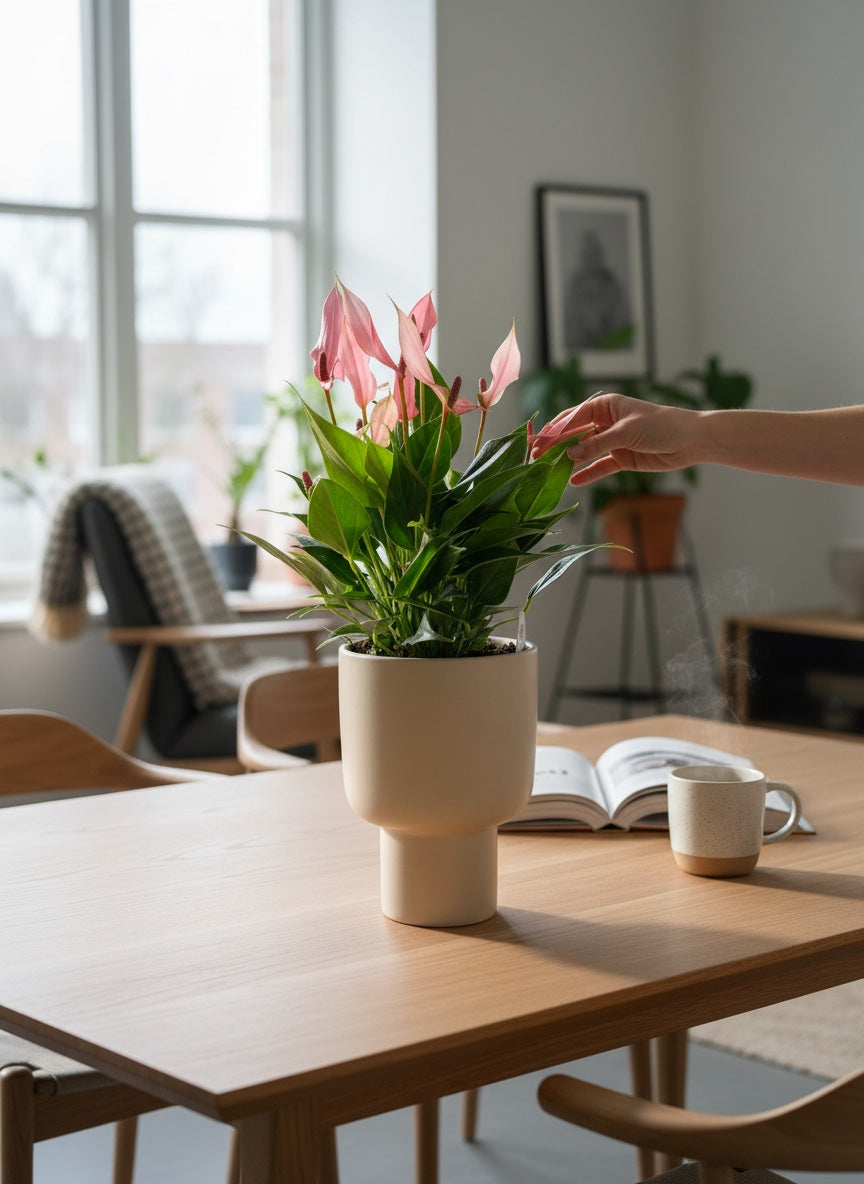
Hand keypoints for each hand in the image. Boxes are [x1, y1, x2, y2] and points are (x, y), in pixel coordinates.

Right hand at [530, 392, 702, 485]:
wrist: (690, 440)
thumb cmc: (661, 425)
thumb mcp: (626, 432)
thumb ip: (597, 444)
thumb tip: (570, 454)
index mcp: (605, 406)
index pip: (572, 417)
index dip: (554, 430)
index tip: (538, 443)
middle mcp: (606, 422)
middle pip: (575, 435)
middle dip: (557, 446)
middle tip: (536, 458)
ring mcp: (612, 440)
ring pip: (585, 451)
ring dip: (570, 460)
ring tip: (550, 472)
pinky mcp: (621, 458)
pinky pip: (599, 466)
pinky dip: (588, 473)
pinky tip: (573, 481)